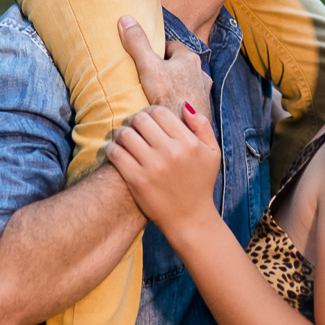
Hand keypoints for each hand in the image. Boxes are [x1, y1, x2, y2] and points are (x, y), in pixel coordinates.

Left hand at [108, 104, 221, 245]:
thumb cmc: (201, 184)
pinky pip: (116, 153)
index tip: (148, 121)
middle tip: (134, 128)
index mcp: (188, 142)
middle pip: (141, 119)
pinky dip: (112, 148)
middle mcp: (171, 151)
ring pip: (126, 134)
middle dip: (135, 120)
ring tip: (124, 139)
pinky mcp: (137, 180)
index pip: (160, 112)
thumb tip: (184, 106)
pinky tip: (116, 150)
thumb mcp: (212, 153)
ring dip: (122, 133)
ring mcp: (153, 166)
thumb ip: (202, 126)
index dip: (150, 112)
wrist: (190, 219)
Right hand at [117, 16, 211, 119]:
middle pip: (180, 65)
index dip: (158, 50)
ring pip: (186, 83)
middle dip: (167, 68)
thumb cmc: (168, 95)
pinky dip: (180, 101)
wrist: (185, 128)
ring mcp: (203, 92)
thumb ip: (137, 43)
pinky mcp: (202, 109)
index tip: (146, 57)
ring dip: (175, 86)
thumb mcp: (148, 66)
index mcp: (190, 59)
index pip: (173, 46)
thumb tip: (125, 19)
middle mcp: (201, 73)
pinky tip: (169, 110)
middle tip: (149, 76)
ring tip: (158, 94)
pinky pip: (189, 100)